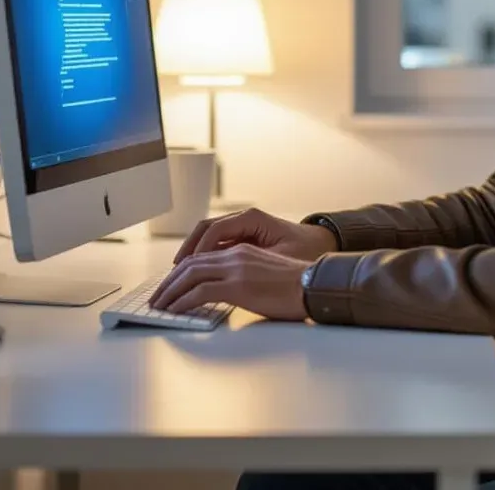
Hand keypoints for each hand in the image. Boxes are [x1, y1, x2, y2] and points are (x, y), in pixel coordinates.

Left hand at [149, 243, 308, 319]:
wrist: (315, 286)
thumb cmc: (298, 287)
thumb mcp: (267, 276)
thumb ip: (246, 278)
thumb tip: (230, 294)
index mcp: (244, 250)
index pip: (203, 256)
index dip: (182, 271)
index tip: (170, 285)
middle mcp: (237, 254)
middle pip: (191, 263)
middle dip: (169, 281)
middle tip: (157, 297)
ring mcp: (236, 268)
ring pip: (190, 275)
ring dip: (170, 291)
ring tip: (159, 306)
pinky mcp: (238, 286)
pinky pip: (200, 292)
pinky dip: (182, 301)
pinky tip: (175, 311)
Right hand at [172, 207, 337, 264]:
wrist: (322, 248)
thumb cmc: (307, 251)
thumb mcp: (281, 259)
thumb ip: (253, 263)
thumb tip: (227, 273)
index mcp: (253, 219)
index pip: (214, 229)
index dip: (196, 249)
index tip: (185, 268)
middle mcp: (245, 219)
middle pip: (205, 230)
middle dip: (186, 252)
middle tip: (172, 274)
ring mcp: (244, 228)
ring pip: (208, 237)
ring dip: (192, 254)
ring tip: (178, 276)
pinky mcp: (244, 239)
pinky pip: (217, 245)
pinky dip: (204, 257)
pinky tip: (196, 274)